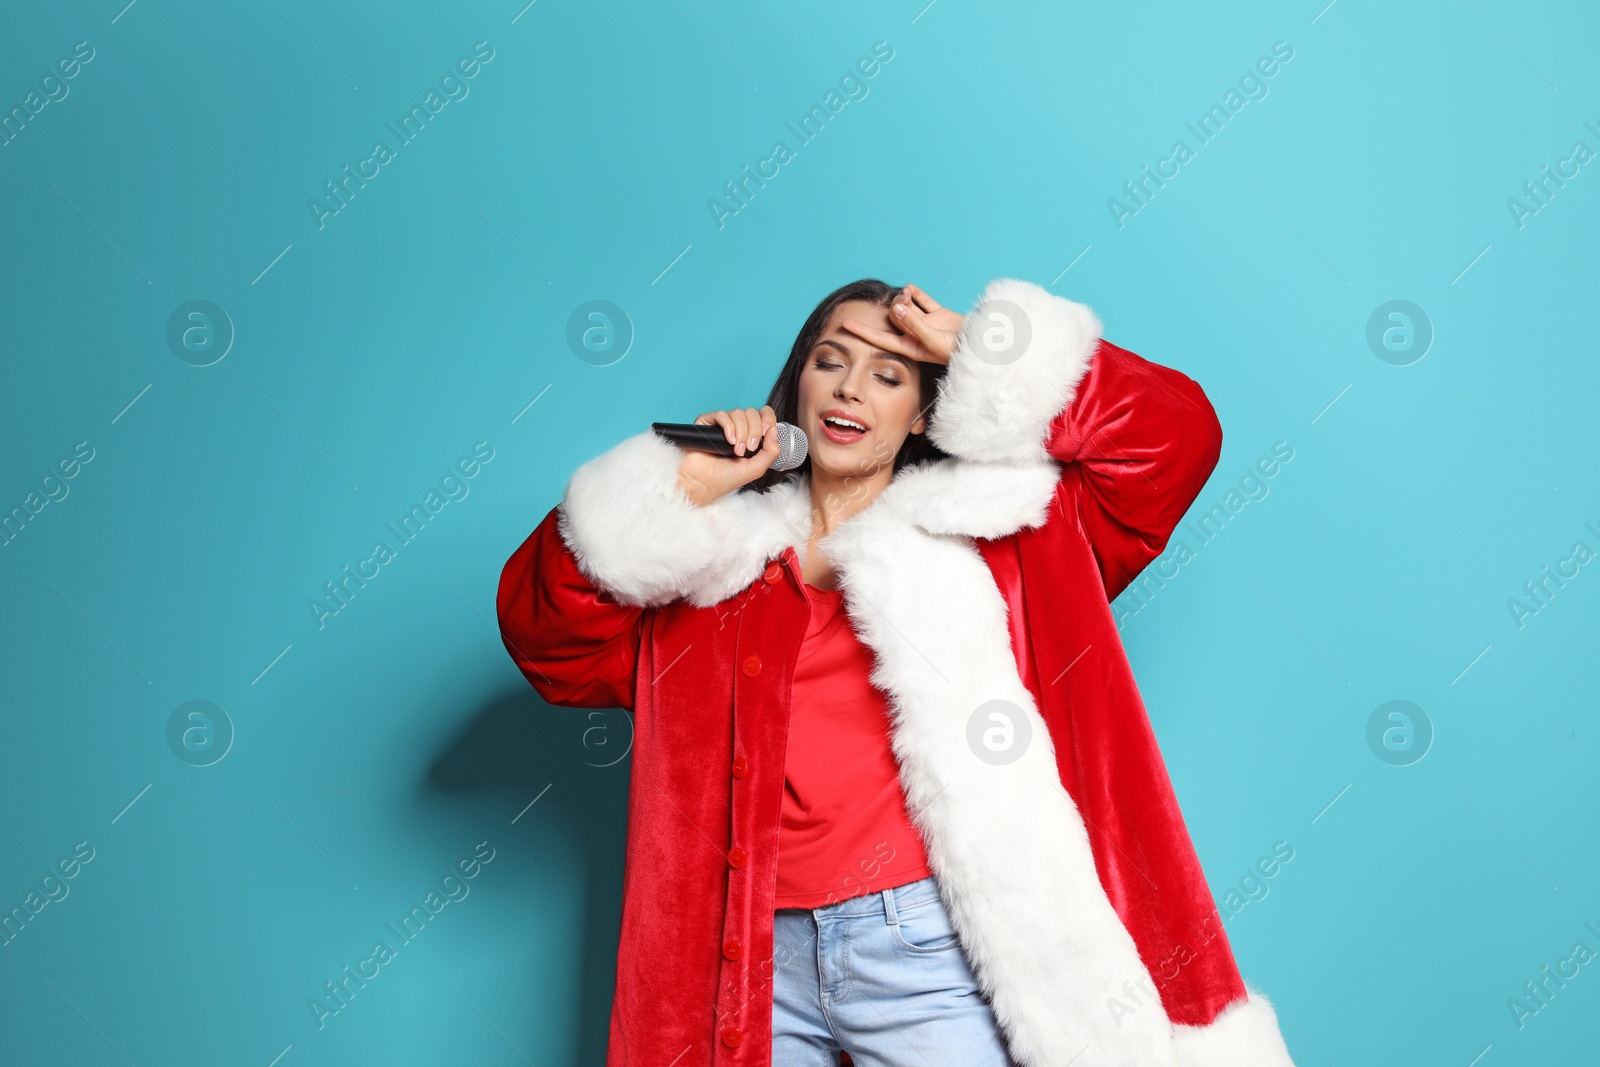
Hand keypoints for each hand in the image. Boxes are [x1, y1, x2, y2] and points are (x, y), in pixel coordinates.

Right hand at [676, 404, 780, 506]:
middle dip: (754, 430)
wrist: (703, 483)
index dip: (768, 418)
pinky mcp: (707, 423)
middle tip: (749, 448)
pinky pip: (721, 414)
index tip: (767, 431)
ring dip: (741, 432)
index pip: (764, 415)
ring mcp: (722, 425)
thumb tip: (775, 430)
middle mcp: (738, 428)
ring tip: (737, 450)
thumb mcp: (756, 468)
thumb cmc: (726, 478)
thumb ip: (771, 451)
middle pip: (752, 412)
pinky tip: (729, 441)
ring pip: (738, 413)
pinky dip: (729, 427)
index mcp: (751, 435)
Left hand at [839, 283, 964, 365]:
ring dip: (904, 298)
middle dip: (895, 307)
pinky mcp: (939, 314)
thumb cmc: (958, 351)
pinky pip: (922, 300)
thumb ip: (915, 323)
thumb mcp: (933, 340)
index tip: (844, 324)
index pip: (880, 338)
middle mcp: (915, 335)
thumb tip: (897, 307)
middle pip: (894, 318)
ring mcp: (927, 324)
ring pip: (907, 307)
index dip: (862, 331)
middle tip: (903, 302)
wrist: (985, 347)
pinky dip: (916, 293)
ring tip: (908, 294)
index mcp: (910, 347)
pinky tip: (911, 289)